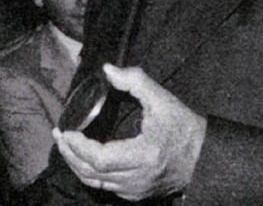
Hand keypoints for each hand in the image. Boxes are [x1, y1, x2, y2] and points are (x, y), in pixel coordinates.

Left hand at [53, 64, 206, 201]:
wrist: (205, 157)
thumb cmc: (184, 127)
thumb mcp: (162, 99)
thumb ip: (135, 80)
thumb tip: (107, 69)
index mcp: (143, 156)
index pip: (100, 158)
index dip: (78, 146)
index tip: (65, 129)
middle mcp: (137, 178)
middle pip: (92, 173)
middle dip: (69, 154)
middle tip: (58, 133)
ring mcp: (136, 189)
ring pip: (95, 183)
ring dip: (75, 164)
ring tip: (64, 144)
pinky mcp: (137, 193)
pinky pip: (105, 187)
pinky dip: (89, 173)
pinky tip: (82, 157)